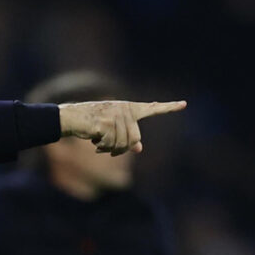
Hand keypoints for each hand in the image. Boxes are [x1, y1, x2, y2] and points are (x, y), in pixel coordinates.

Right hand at [58, 100, 185, 155]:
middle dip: (121, 148)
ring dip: (110, 149)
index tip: (184, 104)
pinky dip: (101, 148)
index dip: (169, 107)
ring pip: (123, 144)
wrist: (70, 117)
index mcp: (129, 108)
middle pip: (134, 139)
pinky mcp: (105, 123)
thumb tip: (139, 149)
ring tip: (99, 145)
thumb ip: (127, 138)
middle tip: (108, 150)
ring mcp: (115, 115)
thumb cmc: (90, 124)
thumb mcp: (111, 130)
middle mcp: (125, 109)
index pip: (152, 108)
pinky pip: (110, 144)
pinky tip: (94, 142)